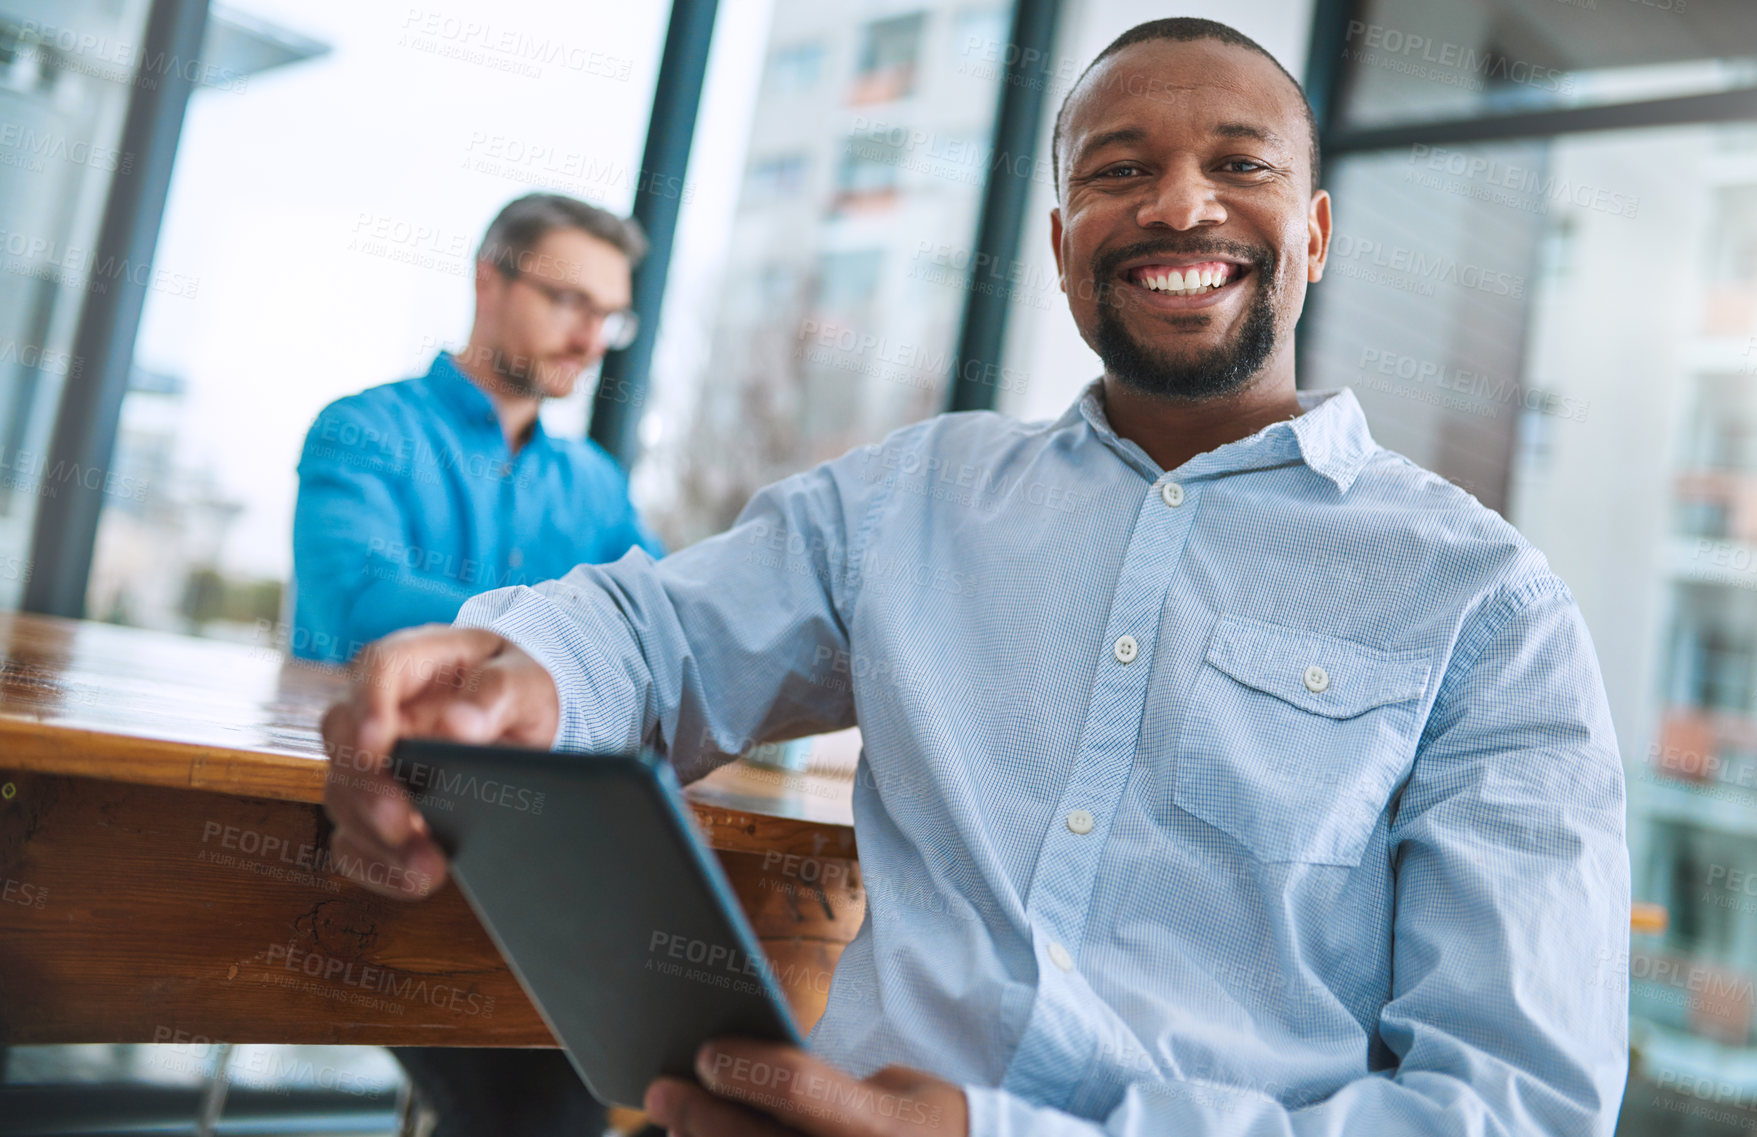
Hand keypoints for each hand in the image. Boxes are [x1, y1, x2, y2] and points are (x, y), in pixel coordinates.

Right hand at [320, 624, 560, 898]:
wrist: (522, 723)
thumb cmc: (517, 688)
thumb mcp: (526, 681)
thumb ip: (497, 693)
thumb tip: (457, 726)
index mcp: (413, 663)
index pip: (376, 669)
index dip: (369, 706)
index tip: (378, 744)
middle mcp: (379, 710)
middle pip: (343, 740)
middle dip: (366, 787)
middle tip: (400, 821)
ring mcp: (369, 760)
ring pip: (344, 797)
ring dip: (376, 838)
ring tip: (426, 865)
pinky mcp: (372, 806)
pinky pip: (353, 841)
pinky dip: (378, 866)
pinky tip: (415, 879)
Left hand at [644, 1039, 967, 1136]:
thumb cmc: (929, 1127)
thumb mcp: (899, 1091)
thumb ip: (828, 1088)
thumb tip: (748, 1070)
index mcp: (884, 1127)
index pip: (800, 1090)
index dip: (746, 1066)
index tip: (706, 1048)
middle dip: (699, 1114)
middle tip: (660, 1088)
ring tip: (676, 1125)